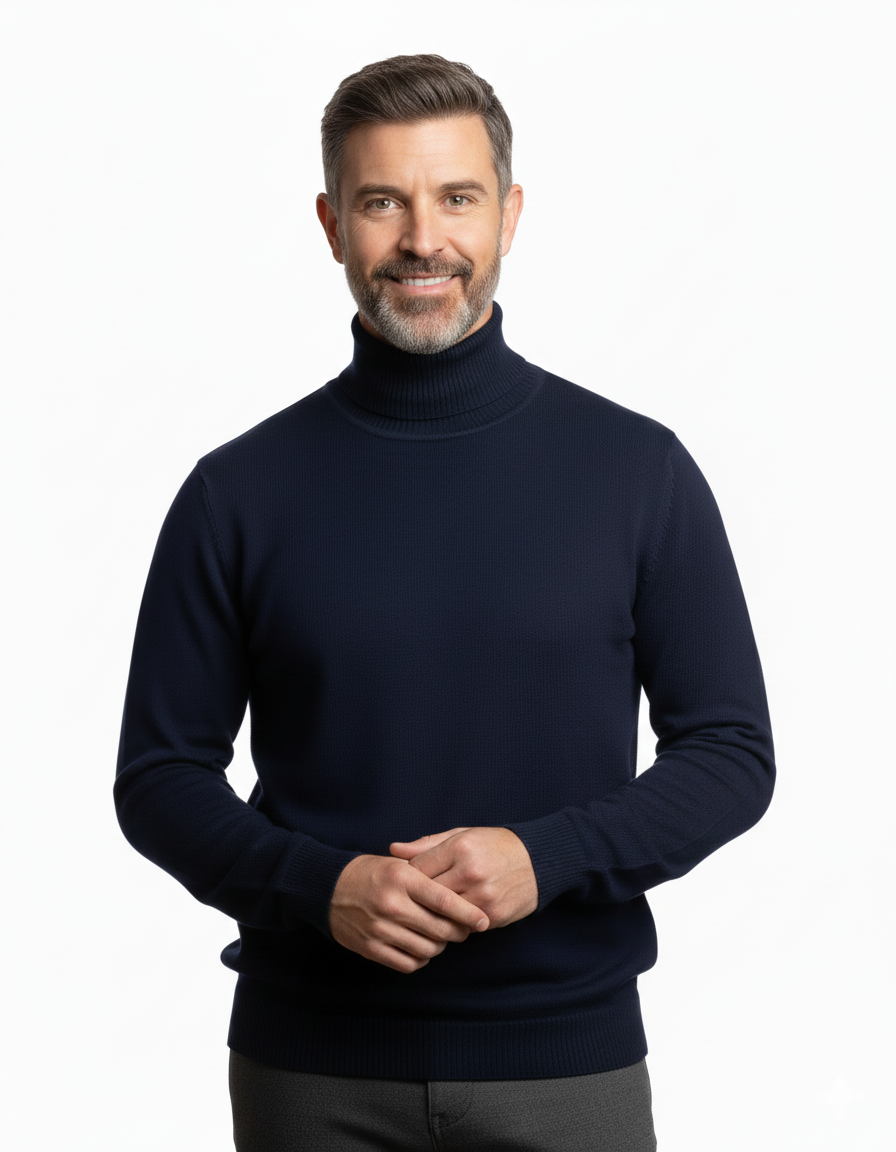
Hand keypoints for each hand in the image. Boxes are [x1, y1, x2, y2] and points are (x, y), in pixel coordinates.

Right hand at [329, 854, 488, 973]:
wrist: (329, 888)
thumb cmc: (372, 873)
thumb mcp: (399, 864)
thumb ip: (429, 875)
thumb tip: (462, 894)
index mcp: (402, 879)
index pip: (445, 900)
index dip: (468, 913)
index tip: (483, 920)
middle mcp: (392, 904)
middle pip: (440, 929)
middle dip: (458, 933)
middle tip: (464, 930)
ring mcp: (380, 929)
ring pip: (427, 950)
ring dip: (439, 947)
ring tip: (440, 937)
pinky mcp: (371, 948)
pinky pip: (407, 964)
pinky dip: (420, 960)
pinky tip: (421, 948)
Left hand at [389, 827, 538, 928]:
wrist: (539, 860)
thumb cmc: (495, 845)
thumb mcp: (462, 835)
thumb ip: (426, 844)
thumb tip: (393, 850)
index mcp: (460, 848)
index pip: (417, 869)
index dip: (408, 876)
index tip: (405, 880)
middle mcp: (470, 873)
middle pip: (427, 895)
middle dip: (416, 898)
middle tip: (408, 900)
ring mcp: (483, 897)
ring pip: (442, 915)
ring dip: (434, 915)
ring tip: (427, 910)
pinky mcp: (493, 916)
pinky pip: (461, 926)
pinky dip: (453, 923)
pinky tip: (450, 917)